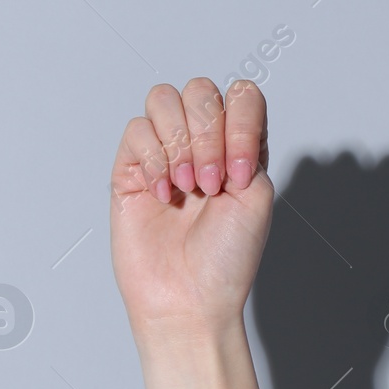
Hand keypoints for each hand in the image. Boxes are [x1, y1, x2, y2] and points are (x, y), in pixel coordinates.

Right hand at [109, 78, 272, 341]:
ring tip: (185, 187)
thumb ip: (247, 143)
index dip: (240, 124)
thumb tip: (216, 115)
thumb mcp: (258, 195)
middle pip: (200, 91)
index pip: (241, 96)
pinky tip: (163, 195)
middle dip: (207, 135)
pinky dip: (152, 160)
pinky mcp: (131, 168)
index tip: (239, 174)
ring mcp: (165, 153)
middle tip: (210, 184)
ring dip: (179, 143)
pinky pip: (136, 131)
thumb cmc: (226, 259)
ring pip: (163, 99)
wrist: (189, 298)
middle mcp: (202, 143)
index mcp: (240, 146)